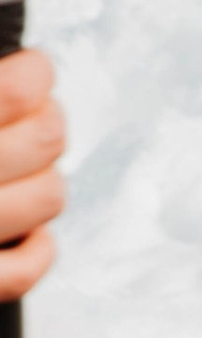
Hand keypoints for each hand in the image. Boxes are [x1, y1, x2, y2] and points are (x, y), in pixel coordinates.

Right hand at [0, 46, 65, 300]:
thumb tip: (15, 65)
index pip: (22, 88)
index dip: (35, 71)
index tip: (31, 68)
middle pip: (47, 138)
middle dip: (45, 119)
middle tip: (29, 114)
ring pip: (49, 198)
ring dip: (43, 179)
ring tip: (18, 168)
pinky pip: (22, 272)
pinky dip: (34, 250)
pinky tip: (22, 231)